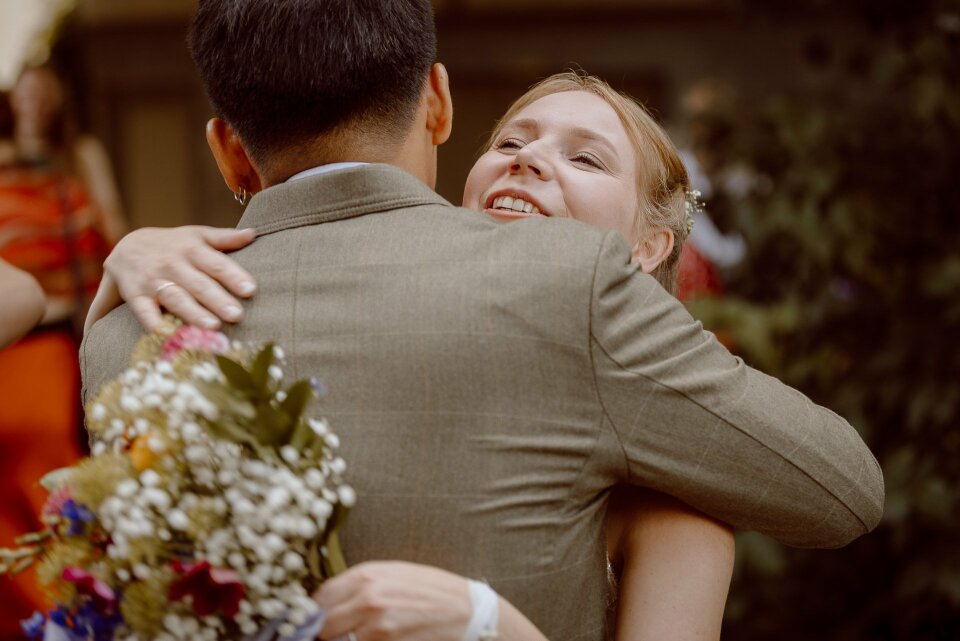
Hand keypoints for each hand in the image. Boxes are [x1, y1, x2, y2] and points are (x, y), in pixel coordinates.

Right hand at [90, 226, 256, 331]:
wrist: (127, 248)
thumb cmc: (173, 245)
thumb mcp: (196, 235)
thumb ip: (224, 238)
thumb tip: (252, 233)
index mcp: (192, 249)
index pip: (216, 264)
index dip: (234, 276)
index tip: (251, 290)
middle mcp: (173, 265)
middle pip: (199, 284)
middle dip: (218, 300)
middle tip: (237, 315)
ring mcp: (153, 282)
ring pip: (176, 298)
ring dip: (193, 313)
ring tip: (213, 327)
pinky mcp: (137, 297)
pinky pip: (146, 313)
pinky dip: (156, 326)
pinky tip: (170, 337)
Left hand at [313, 561, 471, 640]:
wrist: (467, 612)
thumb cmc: (432, 591)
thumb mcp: (393, 574)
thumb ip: (358, 585)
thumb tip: (325, 604)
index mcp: (366, 575)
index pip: (319, 599)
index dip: (315, 614)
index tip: (317, 622)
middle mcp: (368, 600)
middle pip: (323, 627)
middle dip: (329, 633)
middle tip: (341, 633)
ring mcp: (377, 628)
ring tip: (368, 635)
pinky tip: (383, 640)